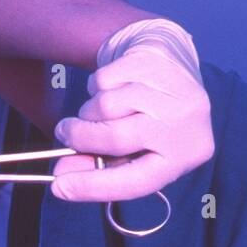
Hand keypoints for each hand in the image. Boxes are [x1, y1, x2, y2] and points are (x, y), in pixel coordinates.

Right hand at [51, 42, 213, 203]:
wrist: (171, 63)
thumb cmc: (150, 119)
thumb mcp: (135, 151)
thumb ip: (99, 167)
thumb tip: (62, 181)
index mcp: (186, 155)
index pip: (136, 181)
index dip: (93, 186)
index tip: (59, 187)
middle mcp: (187, 122)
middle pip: (116, 139)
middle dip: (82, 139)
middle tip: (64, 134)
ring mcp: (173, 88)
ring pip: (106, 106)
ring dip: (91, 111)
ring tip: (100, 109)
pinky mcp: (153, 60)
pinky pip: (105, 79)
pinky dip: (97, 86)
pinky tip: (112, 86)